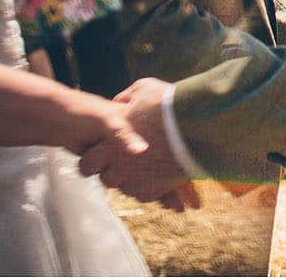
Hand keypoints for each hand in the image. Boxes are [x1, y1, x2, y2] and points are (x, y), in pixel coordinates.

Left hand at [78, 77, 197, 209]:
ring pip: (125, 188)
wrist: (196, 126)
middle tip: (126, 159)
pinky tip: (157, 172)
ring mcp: (135, 180)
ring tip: (145, 164)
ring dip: (131, 179)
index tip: (104, 152)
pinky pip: (143, 194)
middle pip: (106, 179)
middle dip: (113, 171)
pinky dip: (148, 186)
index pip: (88, 163)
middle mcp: (119, 165)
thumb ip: (126, 99)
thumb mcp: (143, 90)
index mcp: (111, 142)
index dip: (94, 158)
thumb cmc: (168, 105)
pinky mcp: (152, 191)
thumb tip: (120, 102)